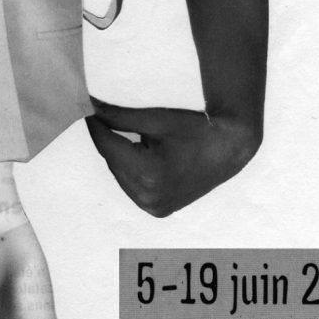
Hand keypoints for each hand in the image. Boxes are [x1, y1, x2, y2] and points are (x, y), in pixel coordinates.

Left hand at [86, 99, 259, 217]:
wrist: (229, 147)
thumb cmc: (195, 128)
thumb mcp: (155, 120)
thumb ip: (119, 117)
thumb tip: (92, 108)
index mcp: (148, 174)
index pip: (108, 147)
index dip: (96, 127)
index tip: (88, 112)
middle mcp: (149, 197)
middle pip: (113, 162)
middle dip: (107, 141)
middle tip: (101, 119)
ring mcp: (155, 207)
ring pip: (121, 176)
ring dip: (117, 157)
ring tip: (120, 135)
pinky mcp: (160, 210)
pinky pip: (134, 188)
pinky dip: (130, 172)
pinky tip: (134, 155)